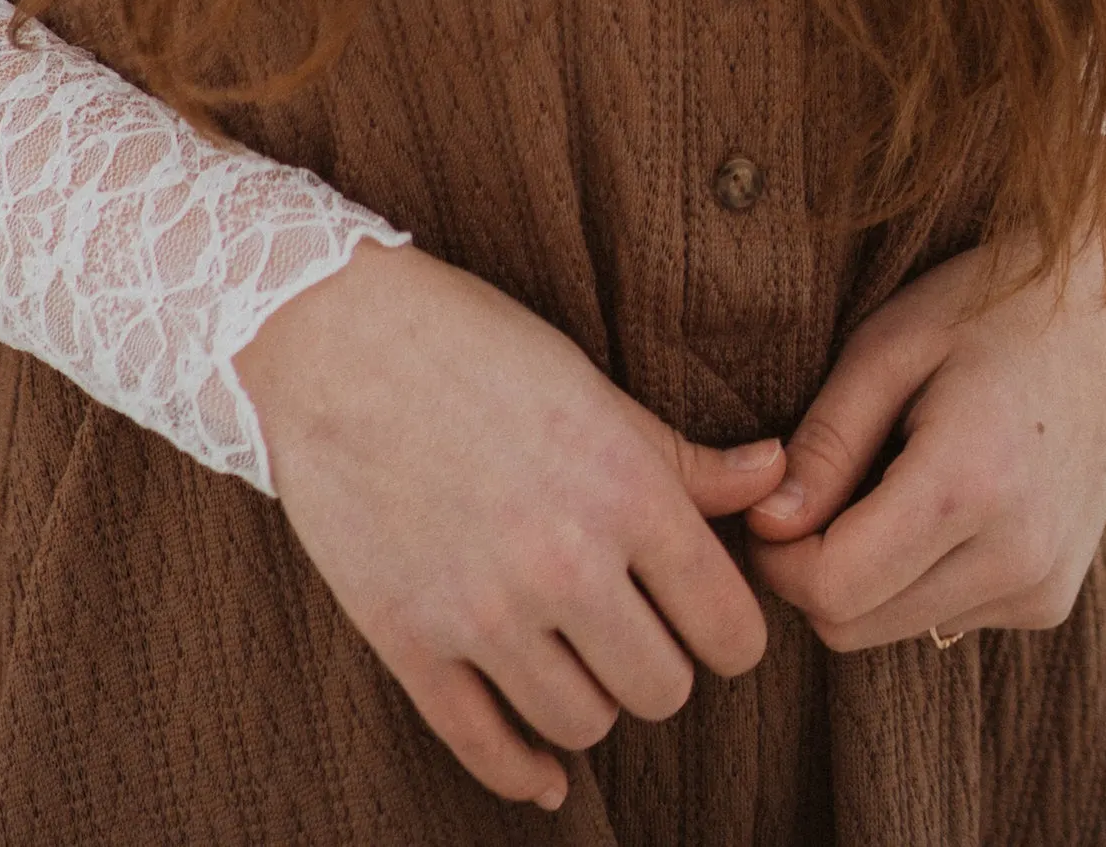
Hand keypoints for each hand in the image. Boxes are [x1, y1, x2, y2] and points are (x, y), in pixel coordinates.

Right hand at [235, 240, 781, 811]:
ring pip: (584, 724)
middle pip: (664, 690)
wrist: (328, 334)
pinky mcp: (410, 640)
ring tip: (575, 657)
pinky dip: (524, 771)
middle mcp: (563, 559)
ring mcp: (482, 609)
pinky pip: (487, 748)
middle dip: (658, 665)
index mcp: (623, 488)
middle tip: (633, 629)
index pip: (730, 628)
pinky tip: (544, 770)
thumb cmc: (470, 344)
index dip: (728, 633)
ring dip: (590, 700)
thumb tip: (777, 477)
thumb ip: (684, 456)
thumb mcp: (590, 385)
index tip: (706, 620)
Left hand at [742, 184, 1105, 653]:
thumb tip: (766, 525)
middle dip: (811, 568)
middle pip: (854, 624)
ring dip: (863, 574)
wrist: (1098, 323)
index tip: (767, 500)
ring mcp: (1040, 589)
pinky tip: (935, 502)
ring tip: (885, 479)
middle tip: (813, 486)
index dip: (777, 556)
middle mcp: (1016, 556)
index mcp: (970, 485)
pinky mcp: (1048, 603)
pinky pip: (939, 617)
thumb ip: (826, 443)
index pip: (834, 589)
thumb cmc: (979, 314)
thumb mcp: (884, 349)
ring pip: (891, 630)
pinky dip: (912, 575)